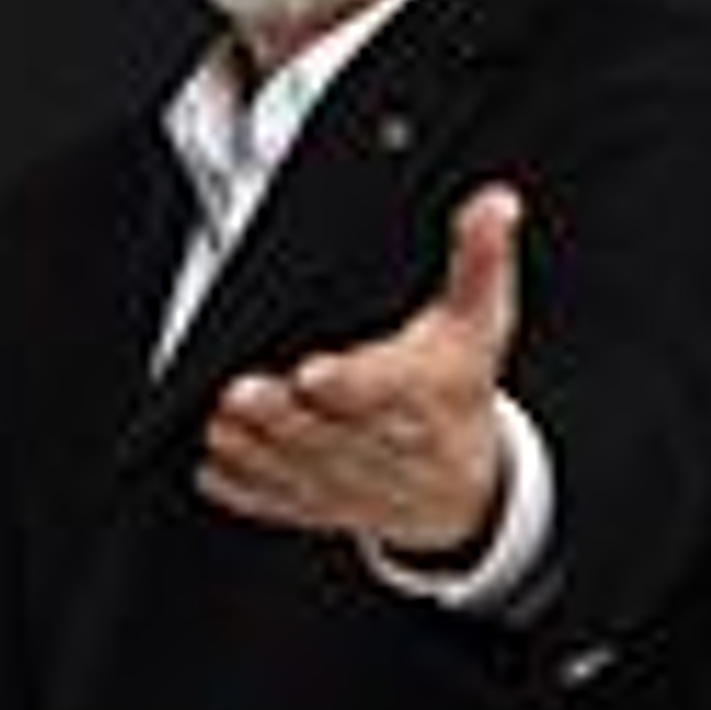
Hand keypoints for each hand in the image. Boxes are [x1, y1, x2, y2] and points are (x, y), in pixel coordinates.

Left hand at [199, 183, 523, 553]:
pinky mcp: (318, 505)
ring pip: (296, 470)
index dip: (352, 384)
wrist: (468, 495)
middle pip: (330, 431)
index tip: (315, 374)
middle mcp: (386, 447)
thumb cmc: (459, 399)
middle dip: (282, 416)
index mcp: (425, 397)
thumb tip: (495, 204)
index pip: (388, 388)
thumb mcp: (480, 326)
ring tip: (221, 424)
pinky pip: (277, 503)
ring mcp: (349, 482)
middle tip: (241, 394)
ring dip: (255, 450)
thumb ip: (480, 261)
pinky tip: (216, 467)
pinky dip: (245, 489)